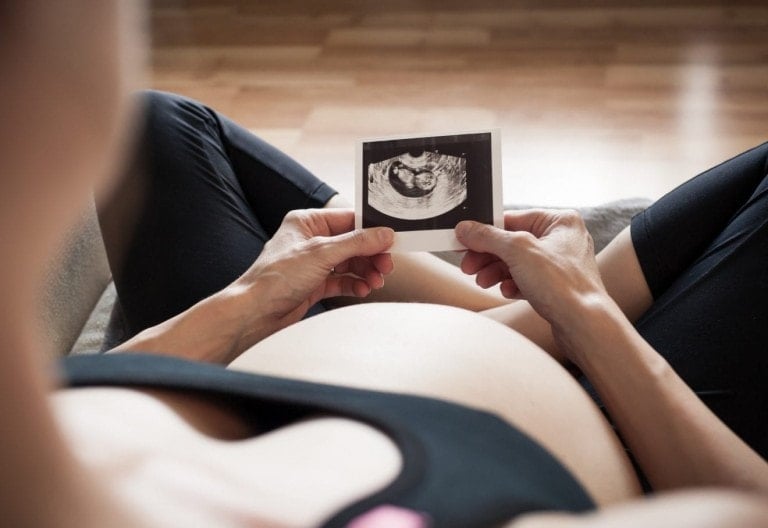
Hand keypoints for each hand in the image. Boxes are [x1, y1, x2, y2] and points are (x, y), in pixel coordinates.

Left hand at [235, 208, 394, 329]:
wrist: (256, 313)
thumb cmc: (276, 276)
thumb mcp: (322, 253)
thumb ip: (356, 243)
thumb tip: (383, 234)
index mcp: (307, 222)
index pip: (348, 219)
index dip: (371, 230)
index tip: (391, 239)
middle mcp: (311, 240)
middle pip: (353, 243)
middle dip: (371, 256)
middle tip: (386, 266)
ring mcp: (313, 263)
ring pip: (350, 263)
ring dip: (366, 272)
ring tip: (375, 282)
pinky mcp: (315, 284)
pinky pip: (342, 280)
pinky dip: (355, 284)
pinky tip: (362, 289)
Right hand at [454, 209, 607, 325]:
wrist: (585, 325)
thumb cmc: (563, 284)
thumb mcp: (518, 252)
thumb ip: (488, 237)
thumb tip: (465, 228)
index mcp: (560, 221)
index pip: (512, 219)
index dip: (485, 231)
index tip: (464, 241)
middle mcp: (563, 239)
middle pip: (512, 242)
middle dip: (488, 256)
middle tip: (468, 266)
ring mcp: (561, 264)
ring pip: (517, 263)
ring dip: (496, 272)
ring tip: (484, 282)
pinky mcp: (557, 287)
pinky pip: (527, 280)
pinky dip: (513, 285)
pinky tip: (508, 292)